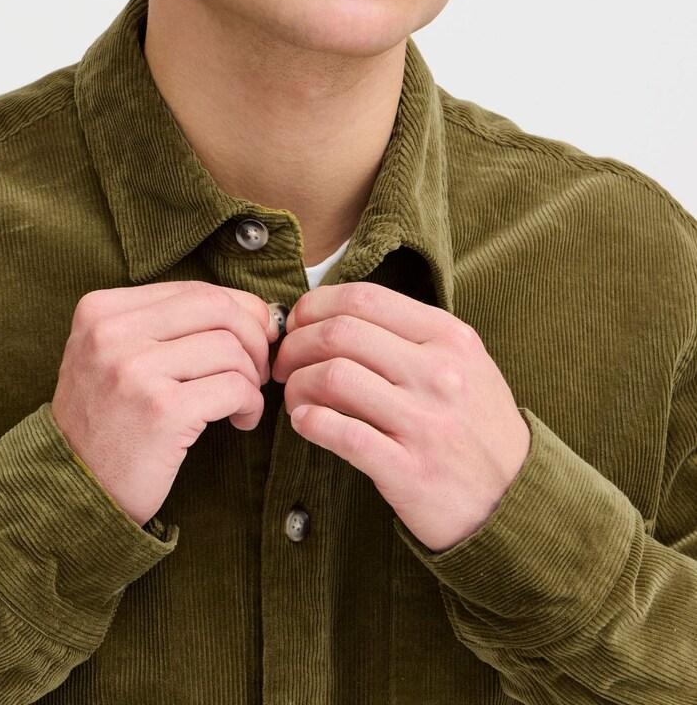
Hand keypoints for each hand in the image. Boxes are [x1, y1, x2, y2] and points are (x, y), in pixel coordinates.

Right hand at [51, 282, 278, 527]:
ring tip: (241, 401)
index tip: (255, 334)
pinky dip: (250, 403)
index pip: (193, 290)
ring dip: (251, 378)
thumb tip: (252, 310)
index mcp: (101, 310)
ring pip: (230, 349)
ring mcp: (135, 371)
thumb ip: (164, 325)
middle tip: (258, 368)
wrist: (71, 488)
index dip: (238, 309)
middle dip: (253, 336)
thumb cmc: (105, 420)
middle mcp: (113, 333)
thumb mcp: (111, 354)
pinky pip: (234, 388)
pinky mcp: (162, 411)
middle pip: (217, 308)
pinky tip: (241, 420)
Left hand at [270, 282, 530, 552]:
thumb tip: (333, 314)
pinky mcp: (408, 469)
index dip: (314, 305)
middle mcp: (439, 372)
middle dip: (295, 344)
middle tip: (283, 363)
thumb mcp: (464, 363)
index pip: (364, 297)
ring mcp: (425, 421)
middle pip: (339, 333)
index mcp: (449, 336)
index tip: (297, 323)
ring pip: (332, 377)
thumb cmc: (476, 426)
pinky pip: (339, 432)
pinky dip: (309, 422)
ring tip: (294, 396)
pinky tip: (305, 423)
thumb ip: (409, 333)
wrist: (517, 502)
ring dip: (297, 384)